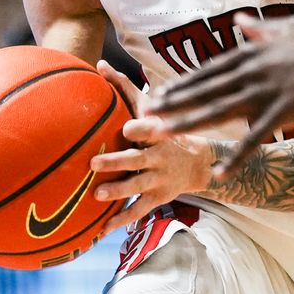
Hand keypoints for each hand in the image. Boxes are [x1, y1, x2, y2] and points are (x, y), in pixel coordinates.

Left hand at [91, 61, 214, 233]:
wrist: (200, 162)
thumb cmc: (165, 129)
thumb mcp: (153, 108)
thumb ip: (125, 88)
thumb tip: (98, 64)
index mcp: (159, 133)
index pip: (152, 129)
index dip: (142, 128)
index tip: (128, 127)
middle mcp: (160, 155)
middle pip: (138, 159)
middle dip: (118, 162)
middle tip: (93, 164)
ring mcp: (159, 178)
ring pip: (137, 186)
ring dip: (118, 191)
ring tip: (97, 196)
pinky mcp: (158, 197)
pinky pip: (137, 210)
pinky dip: (120, 220)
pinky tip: (101, 229)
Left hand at [148, 14, 293, 177]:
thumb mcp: (287, 29)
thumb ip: (260, 29)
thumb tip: (239, 19)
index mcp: (252, 53)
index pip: (209, 70)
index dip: (182, 83)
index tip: (159, 92)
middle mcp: (252, 71)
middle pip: (204, 89)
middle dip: (172, 103)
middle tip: (144, 113)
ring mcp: (266, 91)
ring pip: (217, 109)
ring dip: (187, 122)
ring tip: (161, 133)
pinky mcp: (283, 111)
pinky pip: (253, 138)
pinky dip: (234, 156)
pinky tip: (218, 172)